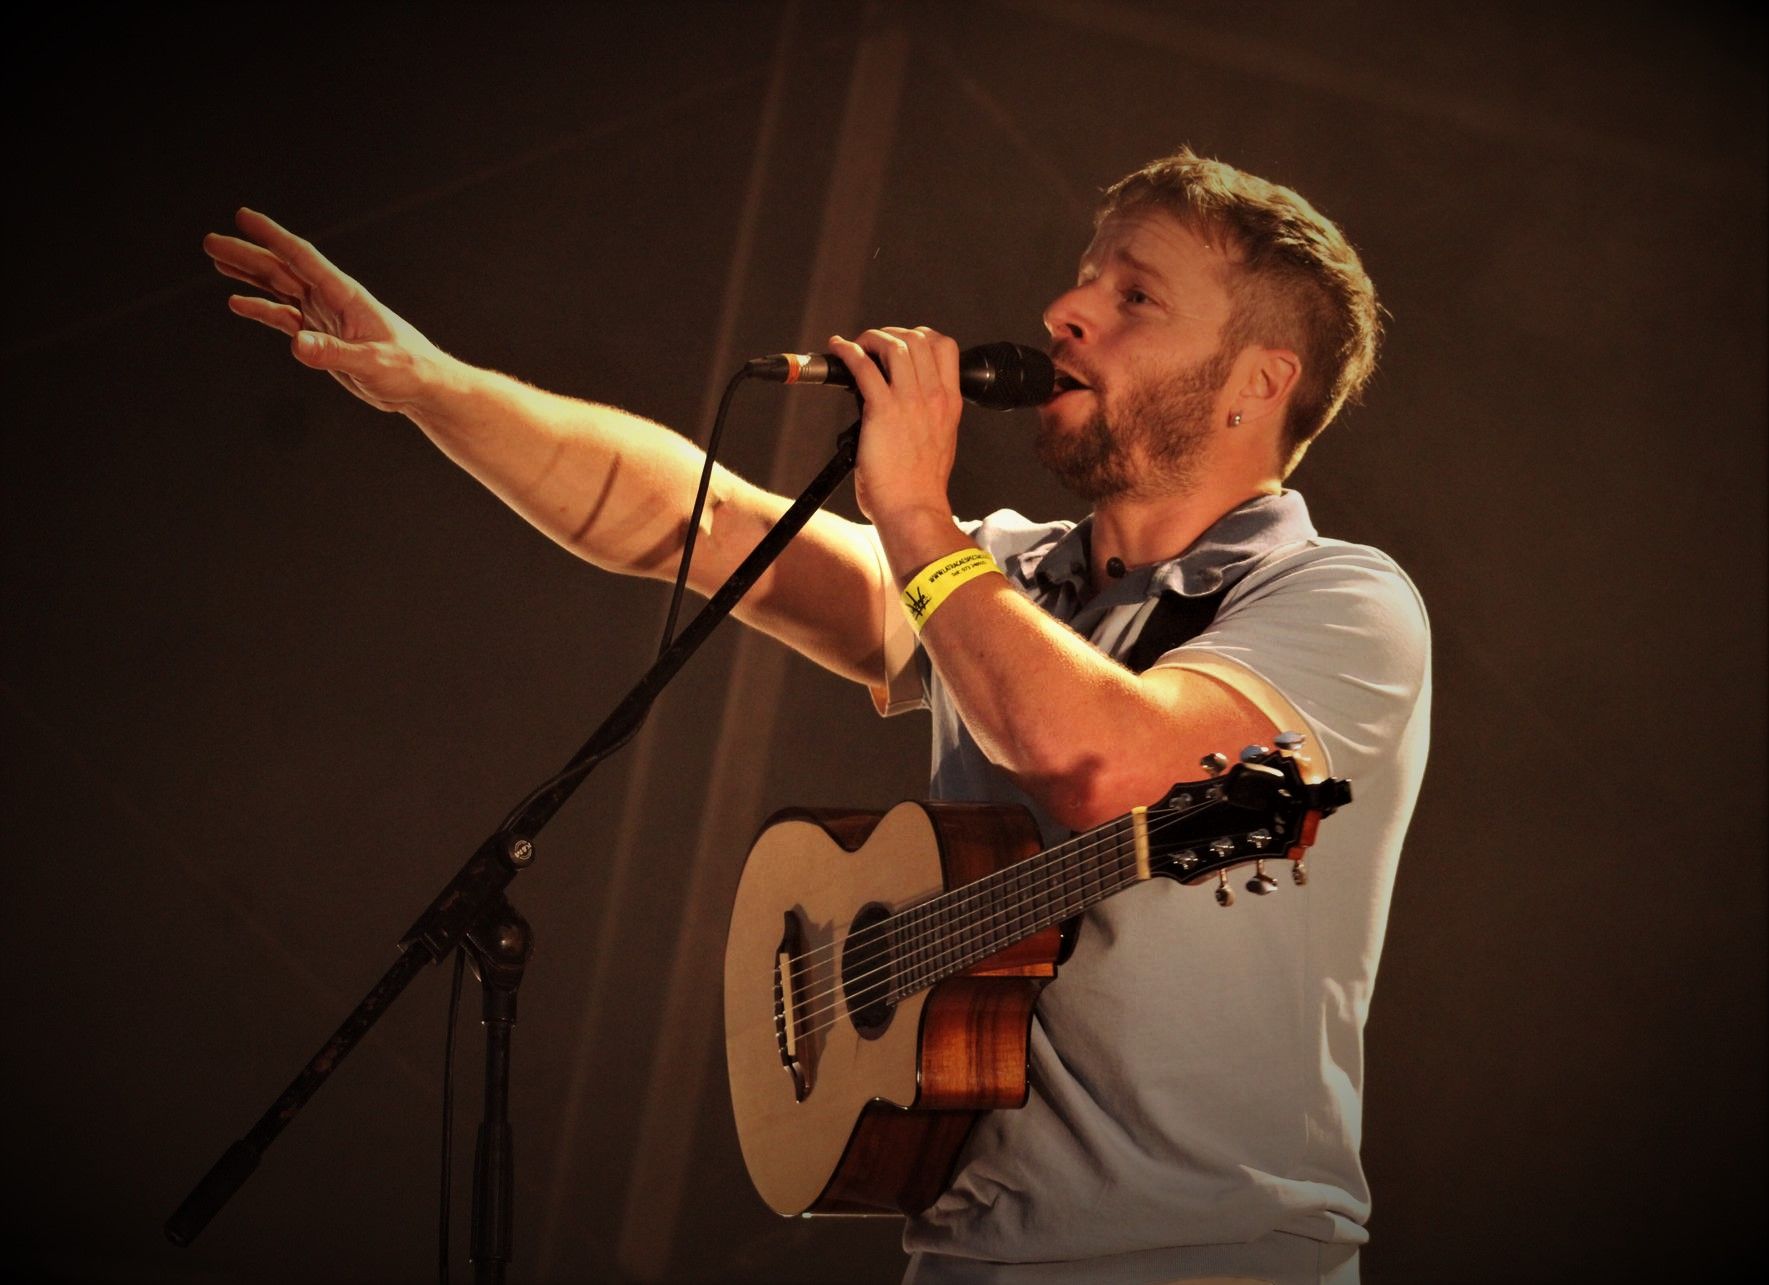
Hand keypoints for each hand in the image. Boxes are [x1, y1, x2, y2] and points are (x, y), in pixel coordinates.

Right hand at [203, 208, 448, 412]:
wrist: (421, 388)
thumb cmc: (408, 371)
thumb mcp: (373, 364)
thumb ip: (334, 354)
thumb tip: (297, 343)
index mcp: (345, 296)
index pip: (303, 258)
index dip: (273, 236)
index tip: (243, 216)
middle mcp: (331, 301)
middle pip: (282, 270)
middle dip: (248, 254)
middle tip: (210, 241)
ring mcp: (325, 317)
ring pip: (280, 289)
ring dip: (249, 275)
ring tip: (217, 259)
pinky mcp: (322, 338)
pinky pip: (284, 317)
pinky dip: (261, 309)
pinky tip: (237, 302)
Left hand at [829, 326, 961, 532]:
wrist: (914, 510)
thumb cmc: (919, 488)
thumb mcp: (938, 443)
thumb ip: (926, 419)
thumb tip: (901, 407)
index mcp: (949, 403)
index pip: (945, 347)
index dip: (920, 336)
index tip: (901, 343)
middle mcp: (933, 397)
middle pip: (919, 338)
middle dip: (892, 333)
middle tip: (873, 344)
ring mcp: (910, 402)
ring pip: (894, 345)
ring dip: (871, 338)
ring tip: (855, 346)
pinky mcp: (882, 411)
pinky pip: (863, 367)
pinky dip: (847, 352)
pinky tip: (838, 350)